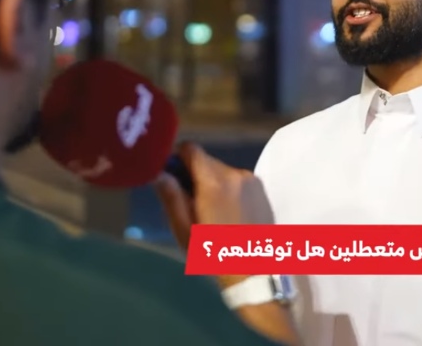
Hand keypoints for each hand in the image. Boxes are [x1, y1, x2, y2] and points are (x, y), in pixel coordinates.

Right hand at [154, 142, 273, 250]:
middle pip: (206, 161)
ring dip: (212, 183)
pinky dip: (229, 190)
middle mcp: (235, 174)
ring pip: (222, 171)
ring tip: (212, 213)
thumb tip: (159, 173)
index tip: (173, 178)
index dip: (177, 159)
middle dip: (195, 176)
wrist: (257, 273)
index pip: (190, 149)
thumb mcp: (185, 231)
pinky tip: (229, 214)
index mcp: (214, 183)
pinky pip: (237, 180)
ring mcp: (252, 181)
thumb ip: (172, 198)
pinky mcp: (262, 190)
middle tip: (190, 203)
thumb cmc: (215, 255)